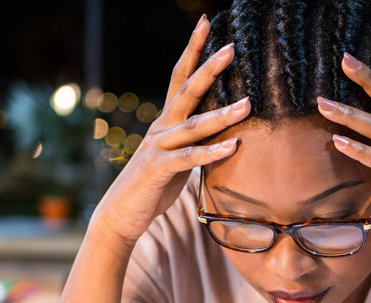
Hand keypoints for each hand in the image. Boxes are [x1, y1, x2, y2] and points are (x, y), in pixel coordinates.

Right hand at [91, 15, 250, 247]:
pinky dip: (212, 152)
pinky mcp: (159, 169)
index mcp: (167, 120)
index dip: (193, 50)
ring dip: (222, 114)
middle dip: (209, 68)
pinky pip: (189, 158)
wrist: (123, 212)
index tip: (207, 23)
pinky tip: (233, 146)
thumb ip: (197, 141)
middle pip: (187, 90)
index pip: (181, 76)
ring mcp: (159, 146)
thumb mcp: (179, 157)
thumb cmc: (155, 185)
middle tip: (231, 47)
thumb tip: (228, 133)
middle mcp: (162, 127)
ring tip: (248, 104)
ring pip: (193, 125)